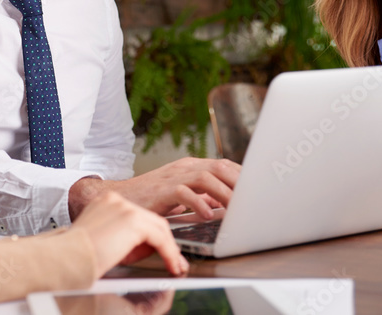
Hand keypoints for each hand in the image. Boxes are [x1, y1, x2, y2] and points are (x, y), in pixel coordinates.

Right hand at [68, 157, 240, 219]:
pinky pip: (185, 192)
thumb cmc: (151, 200)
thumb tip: (230, 204)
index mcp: (192, 167)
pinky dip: (199, 203)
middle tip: (257, 198)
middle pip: (220, 167)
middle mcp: (185, 167)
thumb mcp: (182, 196)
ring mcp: (174, 176)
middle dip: (241, 183)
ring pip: (207, 177)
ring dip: (225, 193)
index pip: (225, 166)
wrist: (119, 199)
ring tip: (238, 210)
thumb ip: (204, 196)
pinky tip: (207, 215)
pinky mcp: (162, 190)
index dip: (245, 177)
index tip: (262, 189)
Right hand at [70, 191, 189, 278]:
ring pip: (158, 227)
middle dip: (164, 242)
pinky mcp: (133, 220)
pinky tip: (172, 264)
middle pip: (150, 219)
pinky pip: (160, 238)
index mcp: (105, 202)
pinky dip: (169, 252)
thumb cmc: (78, 256)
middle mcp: (116, 200)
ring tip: (175, 265)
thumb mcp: (103, 241)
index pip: (137, 216)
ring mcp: (125, 208)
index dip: (151, 235)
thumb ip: (123, 238)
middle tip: (174, 260)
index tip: (161, 250)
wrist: (67, 258)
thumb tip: (147, 247)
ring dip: (169, 249)